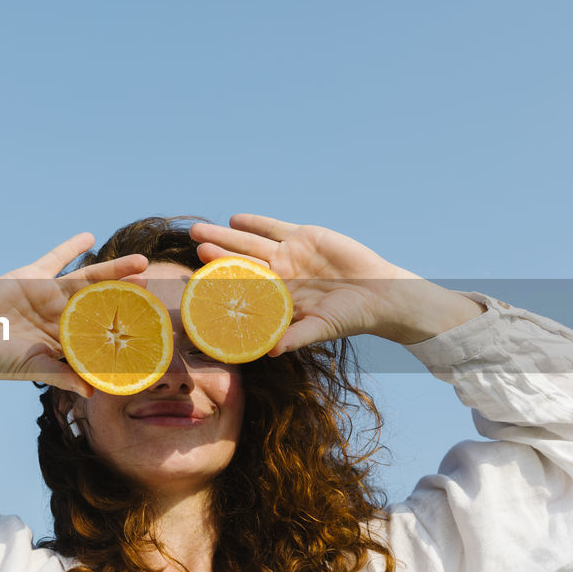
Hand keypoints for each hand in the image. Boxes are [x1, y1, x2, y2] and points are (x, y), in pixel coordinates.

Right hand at [0, 233, 147, 394]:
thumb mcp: (32, 368)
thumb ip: (62, 375)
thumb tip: (92, 393)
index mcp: (66, 341)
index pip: (103, 333)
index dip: (125, 329)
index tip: (152, 326)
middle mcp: (62, 317)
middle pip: (103, 302)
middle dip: (128, 295)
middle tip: (154, 285)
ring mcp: (48, 296)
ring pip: (87, 279)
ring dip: (113, 270)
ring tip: (139, 261)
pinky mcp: (32, 278)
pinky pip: (55, 259)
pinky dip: (70, 247)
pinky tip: (89, 237)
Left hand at [189, 214, 484, 354]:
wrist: (380, 294)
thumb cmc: (350, 317)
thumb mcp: (320, 328)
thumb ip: (295, 337)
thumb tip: (270, 352)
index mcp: (276, 298)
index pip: (241, 289)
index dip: (219, 283)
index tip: (195, 278)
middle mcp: (278, 275)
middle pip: (239, 261)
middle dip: (216, 253)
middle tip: (192, 244)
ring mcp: (289, 255)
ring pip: (251, 243)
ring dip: (226, 236)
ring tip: (200, 230)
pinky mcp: (304, 237)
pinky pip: (274, 228)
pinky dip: (256, 223)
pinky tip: (234, 219)